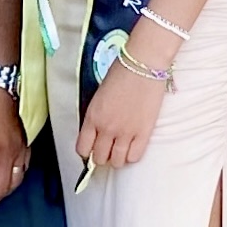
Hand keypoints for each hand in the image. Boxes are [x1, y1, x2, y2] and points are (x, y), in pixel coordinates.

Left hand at [74, 56, 170, 173]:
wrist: (143, 65)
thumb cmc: (121, 73)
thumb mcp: (99, 96)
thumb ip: (96, 116)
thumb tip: (97, 131)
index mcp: (92, 117)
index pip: (82, 149)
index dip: (86, 152)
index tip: (91, 149)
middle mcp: (106, 128)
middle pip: (99, 158)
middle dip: (102, 156)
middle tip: (108, 148)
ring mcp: (126, 132)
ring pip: (116, 162)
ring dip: (117, 158)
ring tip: (120, 149)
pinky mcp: (144, 133)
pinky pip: (135, 157)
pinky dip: (132, 156)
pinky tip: (132, 147)